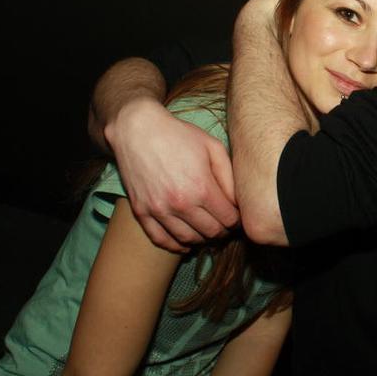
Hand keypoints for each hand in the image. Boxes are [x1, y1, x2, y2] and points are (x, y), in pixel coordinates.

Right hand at [105, 96, 238, 251]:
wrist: (137, 130)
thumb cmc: (179, 135)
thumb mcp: (213, 148)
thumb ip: (229, 177)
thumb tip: (238, 202)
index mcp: (201, 187)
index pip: (228, 219)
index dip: (237, 220)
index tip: (237, 216)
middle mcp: (180, 203)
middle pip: (211, 232)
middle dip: (223, 231)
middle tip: (225, 225)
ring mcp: (158, 209)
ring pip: (188, 239)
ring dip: (202, 240)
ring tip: (208, 232)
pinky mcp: (141, 211)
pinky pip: (160, 239)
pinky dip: (175, 246)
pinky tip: (186, 243)